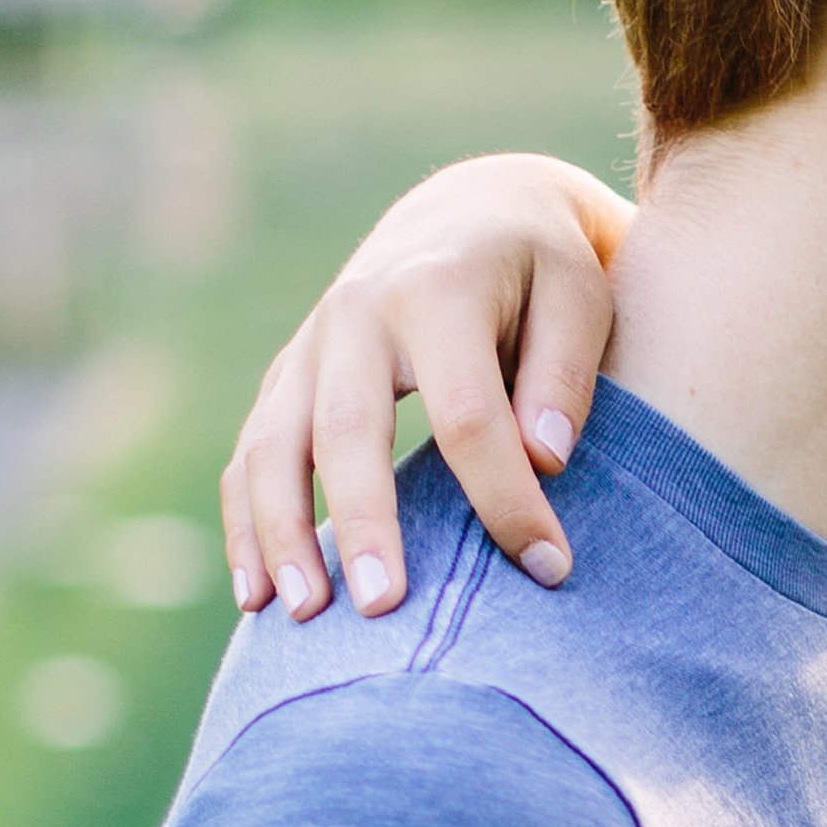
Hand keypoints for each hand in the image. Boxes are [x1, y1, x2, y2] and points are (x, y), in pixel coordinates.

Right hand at [218, 152, 630, 623]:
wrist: (474, 211)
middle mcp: (357, 313)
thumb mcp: (580, 296)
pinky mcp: (289, 378)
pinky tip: (259, 598)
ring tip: (306, 615)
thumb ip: (565, 374)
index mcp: (435, 289)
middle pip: (346, 428)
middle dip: (364, 521)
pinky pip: (251, 454)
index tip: (549, 566)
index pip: (467, 413)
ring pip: (274, 444)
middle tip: (386, 608)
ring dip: (282, 532)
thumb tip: (545, 459)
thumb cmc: (543, 270)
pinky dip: (247, 524)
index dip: (506, 497)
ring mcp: (310, 346)